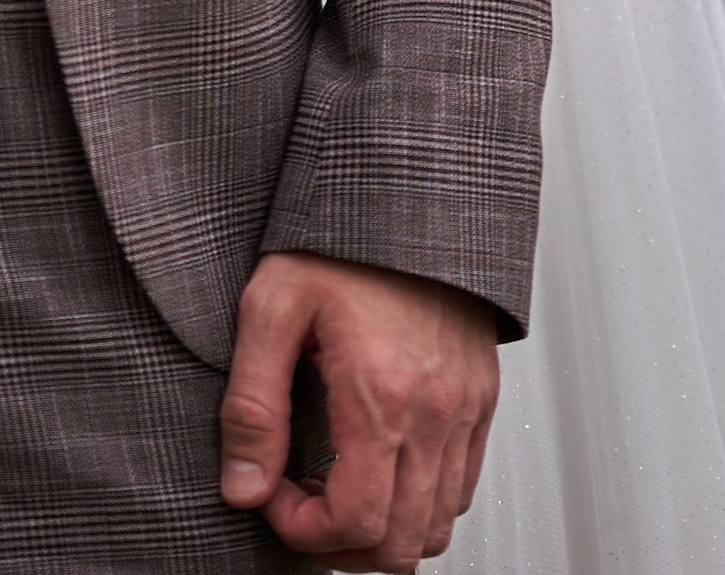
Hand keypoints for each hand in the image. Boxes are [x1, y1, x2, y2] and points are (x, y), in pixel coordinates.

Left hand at [218, 255, 497, 568]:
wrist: (409, 186)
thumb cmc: (341, 236)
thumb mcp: (273, 306)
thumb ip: (252, 407)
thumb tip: (243, 487)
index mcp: (383, 394)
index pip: (357, 522)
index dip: (304, 533)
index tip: (274, 498)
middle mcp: (435, 411)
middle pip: (401, 544)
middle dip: (341, 546)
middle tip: (302, 507)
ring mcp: (465, 407)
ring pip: (437, 526)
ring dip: (384, 530)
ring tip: (338, 488)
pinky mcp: (481, 397)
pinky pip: (461, 486)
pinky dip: (421, 501)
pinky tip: (379, 466)